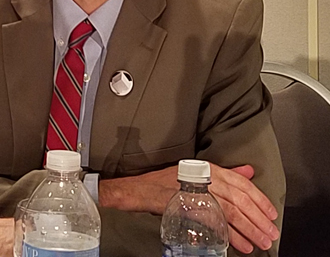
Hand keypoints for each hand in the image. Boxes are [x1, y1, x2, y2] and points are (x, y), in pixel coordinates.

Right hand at [98, 163, 278, 253]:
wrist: (141, 189)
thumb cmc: (168, 182)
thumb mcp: (198, 172)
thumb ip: (226, 173)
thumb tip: (248, 172)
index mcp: (211, 168)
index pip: (242, 184)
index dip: (260, 200)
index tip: (272, 214)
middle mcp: (206, 178)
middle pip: (240, 201)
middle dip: (258, 220)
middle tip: (271, 233)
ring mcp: (197, 192)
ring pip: (231, 212)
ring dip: (249, 230)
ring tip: (260, 243)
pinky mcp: (189, 206)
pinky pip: (215, 222)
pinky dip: (230, 235)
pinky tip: (240, 244)